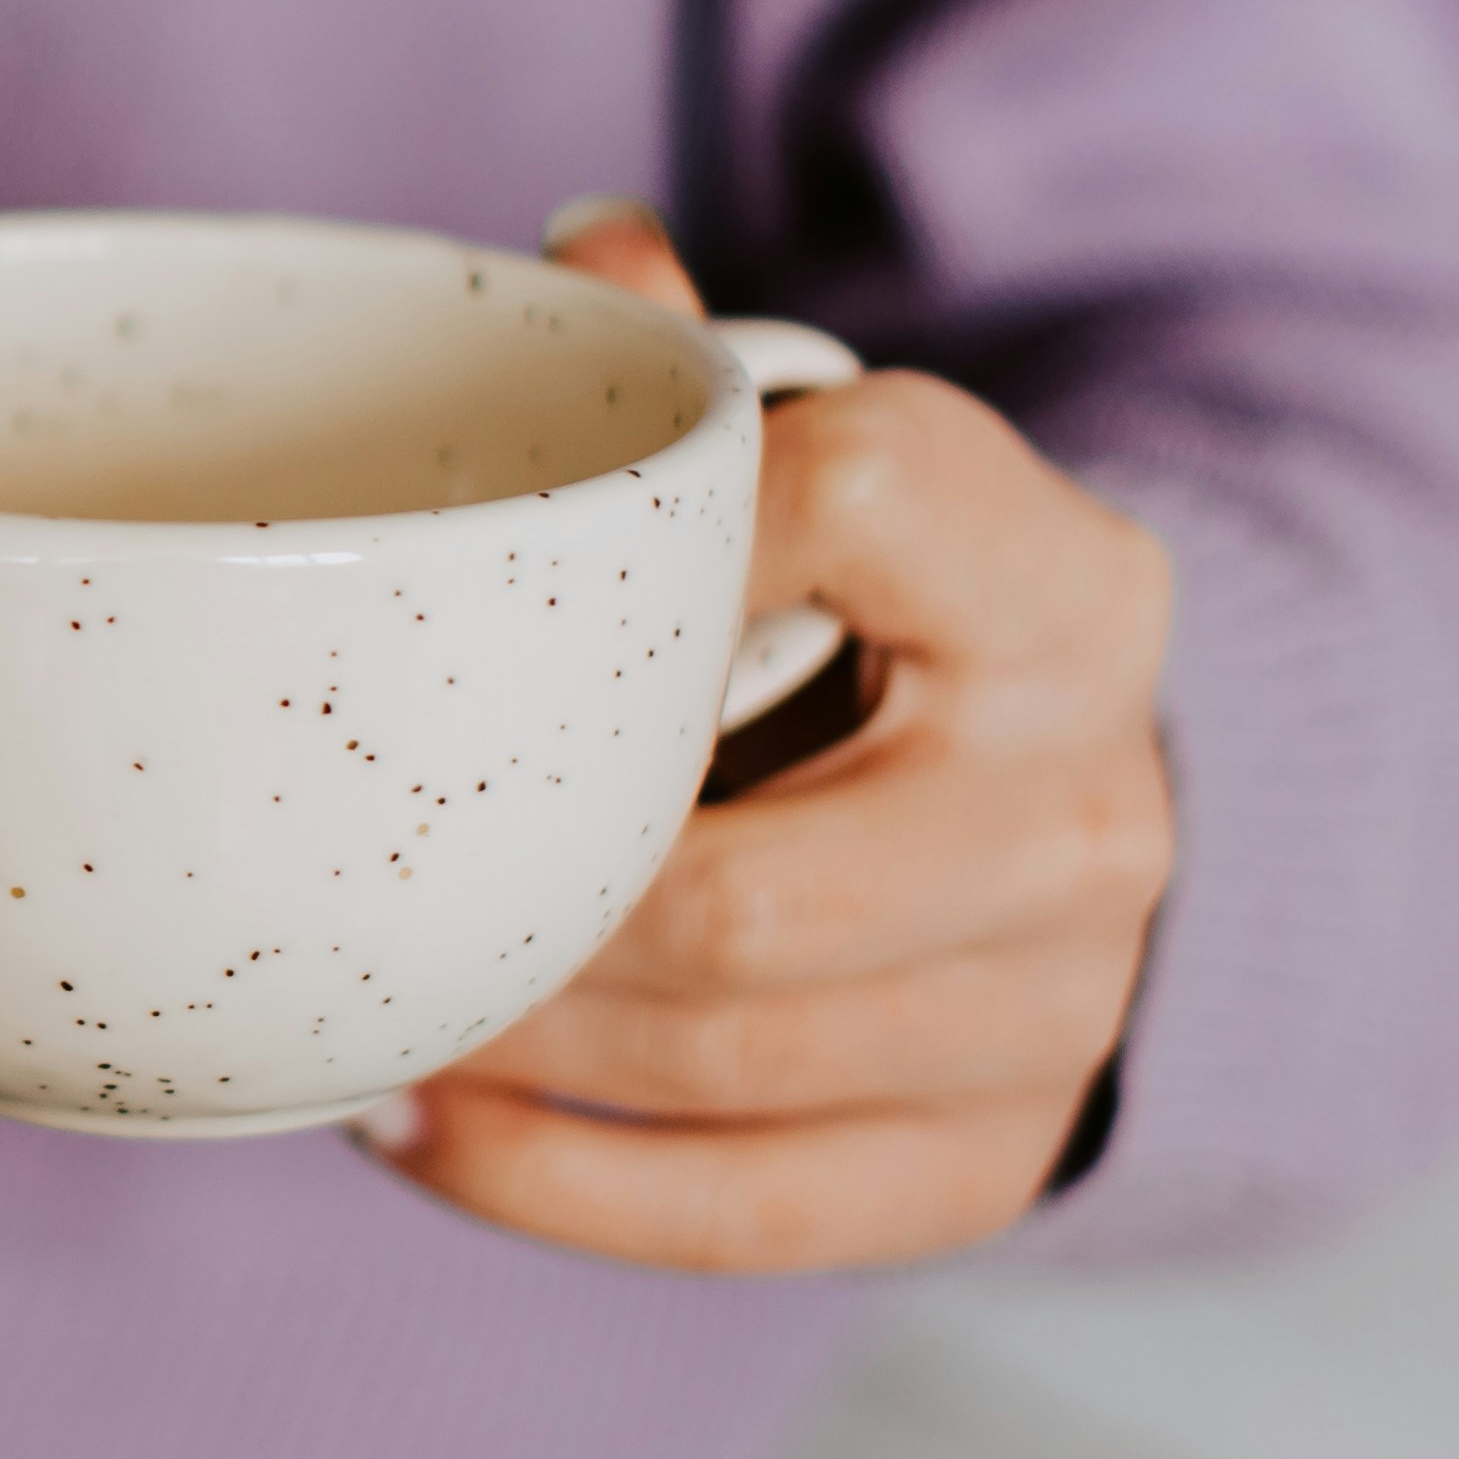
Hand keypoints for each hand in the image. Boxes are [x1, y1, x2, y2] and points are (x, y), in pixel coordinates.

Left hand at [357, 205, 1170, 1272]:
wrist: (1104, 809)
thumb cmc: (902, 629)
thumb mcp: (852, 480)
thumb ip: (707, 390)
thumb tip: (576, 249)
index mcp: (1064, 586)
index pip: (863, 497)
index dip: (669, 529)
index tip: (511, 572)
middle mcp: (1092, 803)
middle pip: (744, 891)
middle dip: (526, 898)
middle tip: (355, 872)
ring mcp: (1063, 1000)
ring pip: (730, 1056)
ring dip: (514, 1042)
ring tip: (364, 992)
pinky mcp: (997, 1155)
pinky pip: (747, 1208)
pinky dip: (551, 1181)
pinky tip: (422, 1123)